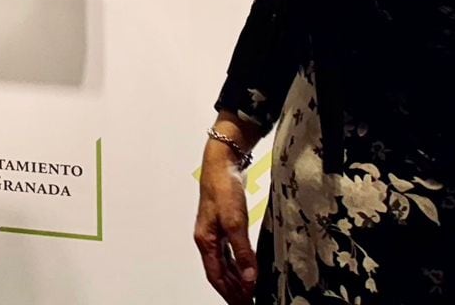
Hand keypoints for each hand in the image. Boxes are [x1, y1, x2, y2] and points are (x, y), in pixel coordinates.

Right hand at [194, 130, 258, 303]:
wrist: (222, 163)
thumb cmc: (223, 187)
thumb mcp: (235, 221)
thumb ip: (242, 250)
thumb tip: (250, 276)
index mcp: (205, 240)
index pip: (216, 276)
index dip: (230, 293)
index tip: (243, 304)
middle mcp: (206, 239)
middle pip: (218, 273)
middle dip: (232, 291)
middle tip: (246, 303)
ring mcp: (214, 232)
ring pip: (223, 264)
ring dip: (235, 279)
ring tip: (248, 292)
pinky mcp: (223, 224)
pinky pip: (228, 252)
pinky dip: (237, 264)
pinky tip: (246, 268)